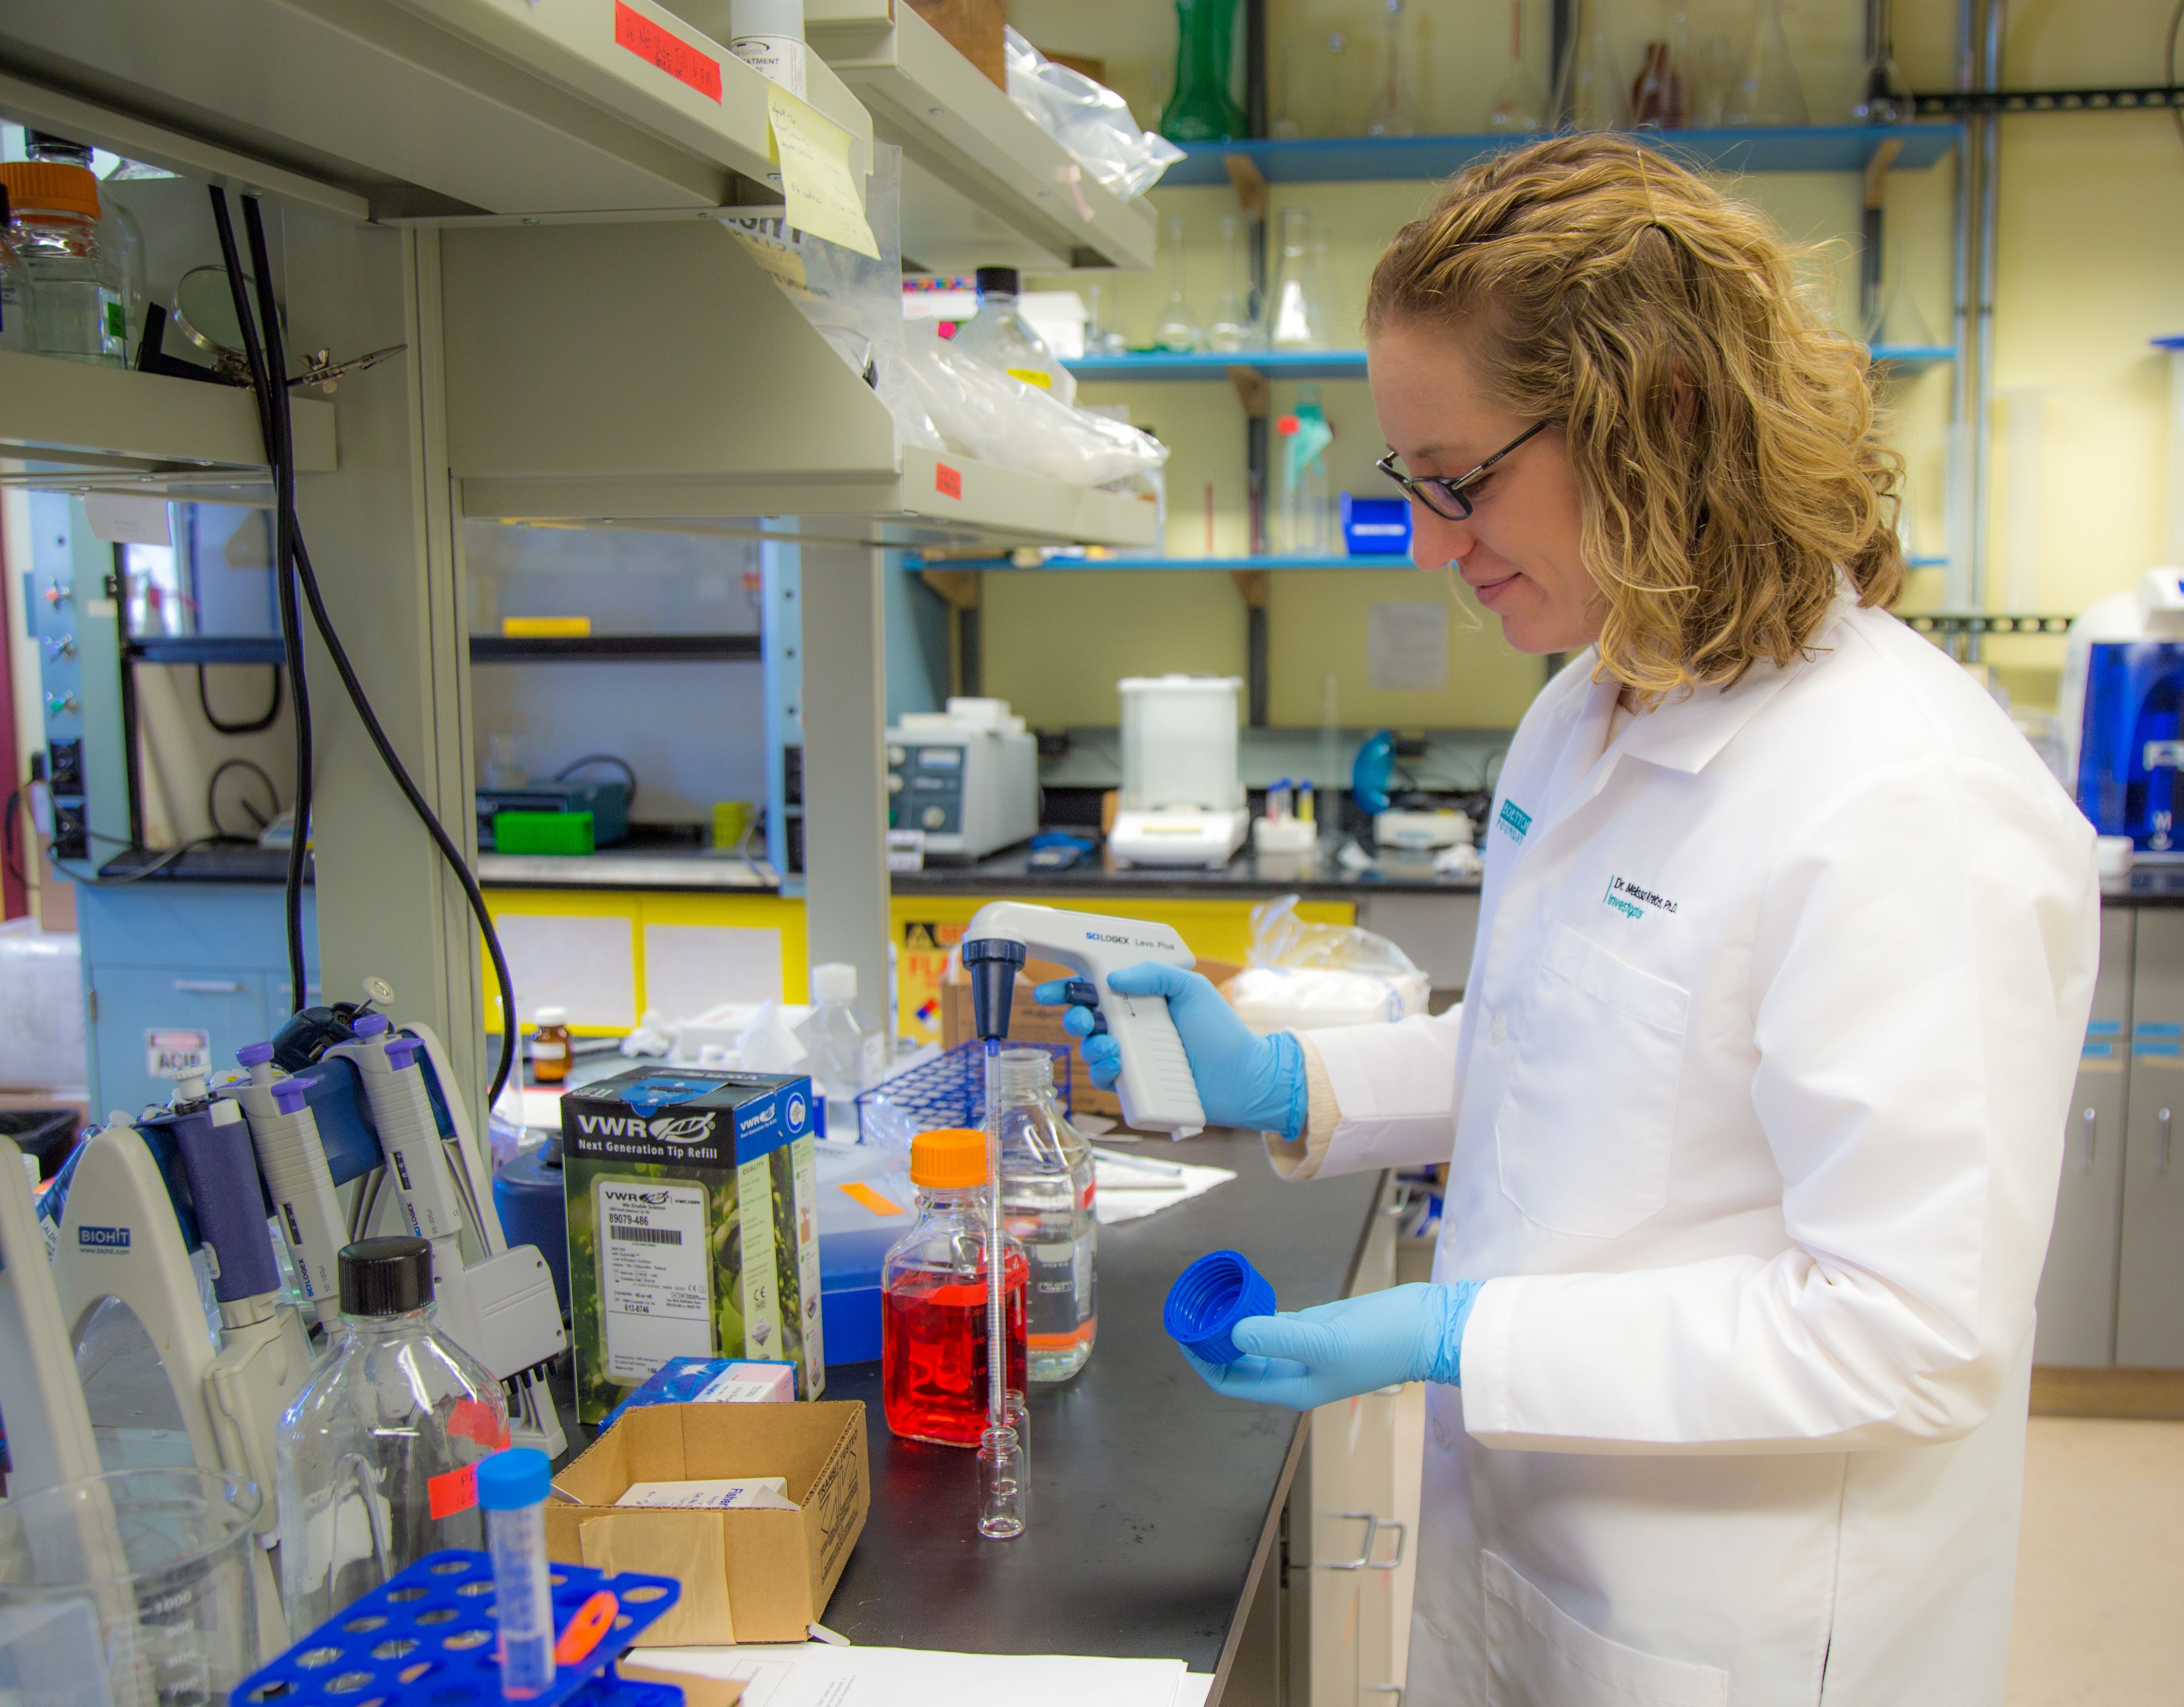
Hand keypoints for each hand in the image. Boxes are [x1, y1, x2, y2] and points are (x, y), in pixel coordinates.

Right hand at [1034, 963, 1304, 1136]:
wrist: (1242, 1077)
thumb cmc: (1221, 1031)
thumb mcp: (1190, 988)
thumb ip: (1155, 973)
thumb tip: (1113, 977)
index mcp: (1141, 1000)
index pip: (1096, 990)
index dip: (1068, 989)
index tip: (1048, 990)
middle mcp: (1131, 1027)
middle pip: (1085, 1019)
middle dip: (1074, 1016)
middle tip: (1083, 1019)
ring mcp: (1132, 1057)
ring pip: (1090, 1049)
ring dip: (1091, 1045)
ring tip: (1111, 1045)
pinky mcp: (1134, 1085)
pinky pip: (1104, 1079)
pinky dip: (1103, 1071)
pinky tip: (1117, 1065)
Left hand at [1182, 1281, 1481, 1409]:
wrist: (1427, 1328)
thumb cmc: (1381, 1343)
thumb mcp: (1326, 1342)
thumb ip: (1279, 1337)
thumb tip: (1233, 1331)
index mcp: (1290, 1388)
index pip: (1230, 1381)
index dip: (1203, 1362)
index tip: (1184, 1333)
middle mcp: (1293, 1373)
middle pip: (1237, 1361)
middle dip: (1211, 1341)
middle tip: (1191, 1309)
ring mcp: (1304, 1350)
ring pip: (1254, 1339)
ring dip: (1230, 1324)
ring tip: (1207, 1297)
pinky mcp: (1317, 1327)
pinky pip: (1275, 1321)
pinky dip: (1255, 1310)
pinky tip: (1241, 1292)